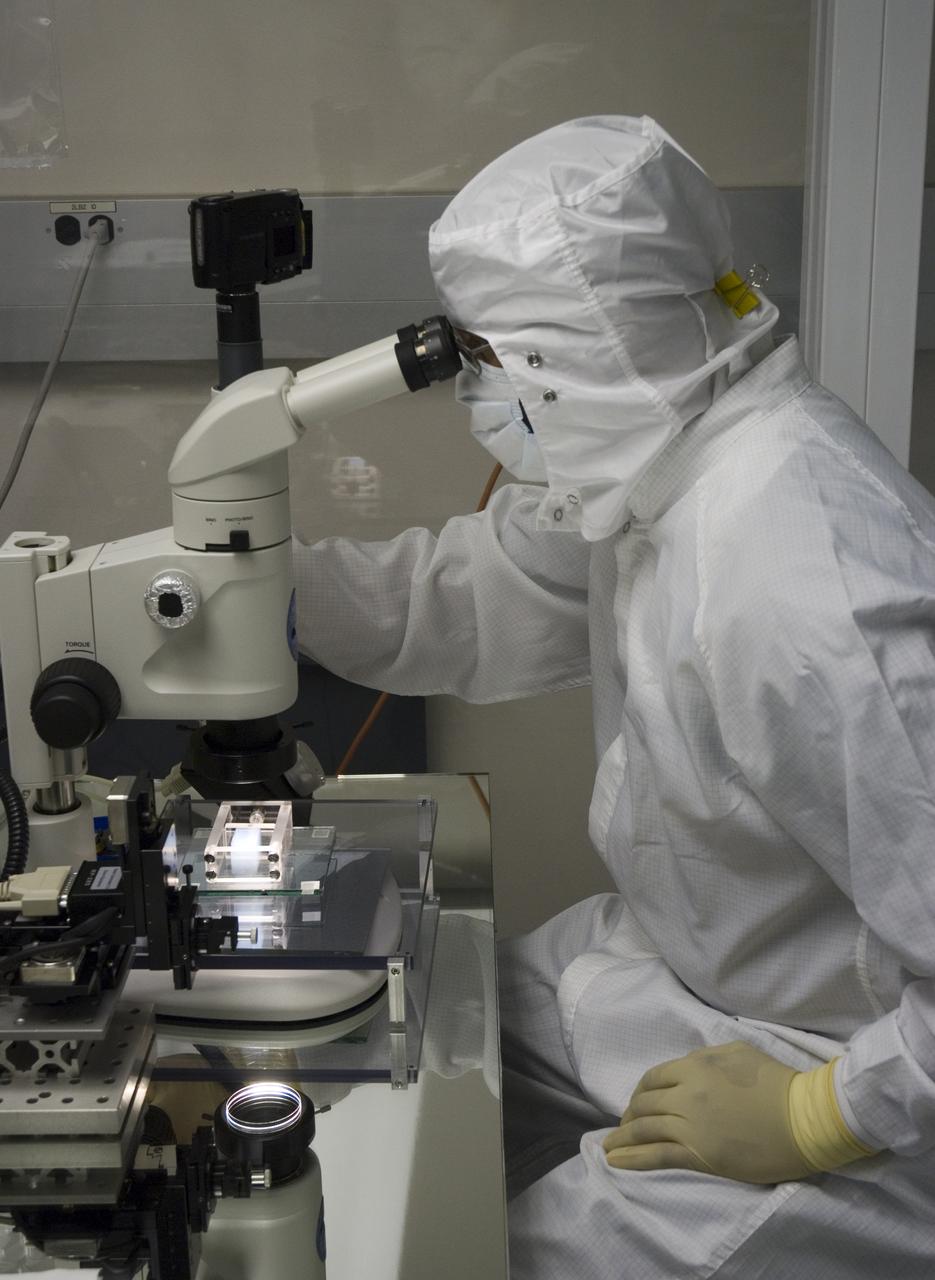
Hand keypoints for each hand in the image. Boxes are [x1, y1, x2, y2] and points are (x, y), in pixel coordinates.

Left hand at [602, 1041, 814, 1183]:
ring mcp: (691, 1126)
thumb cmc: (778, 1083)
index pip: (653, 1078)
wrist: (805, 1119)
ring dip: (623, 1138)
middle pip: (644, 1104)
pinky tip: (615, 1162)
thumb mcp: (738, 1052)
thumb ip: (706, 1056)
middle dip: (630, 1115)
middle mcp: (686, 1094)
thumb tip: (687, 1065)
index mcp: (695, 1066)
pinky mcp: (700, 1154)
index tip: (638, 1103)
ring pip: (644, 1129)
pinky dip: (630, 1159)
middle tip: (626, 1126)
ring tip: (610, 1146)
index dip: (641, 1092)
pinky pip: (656, 1155)